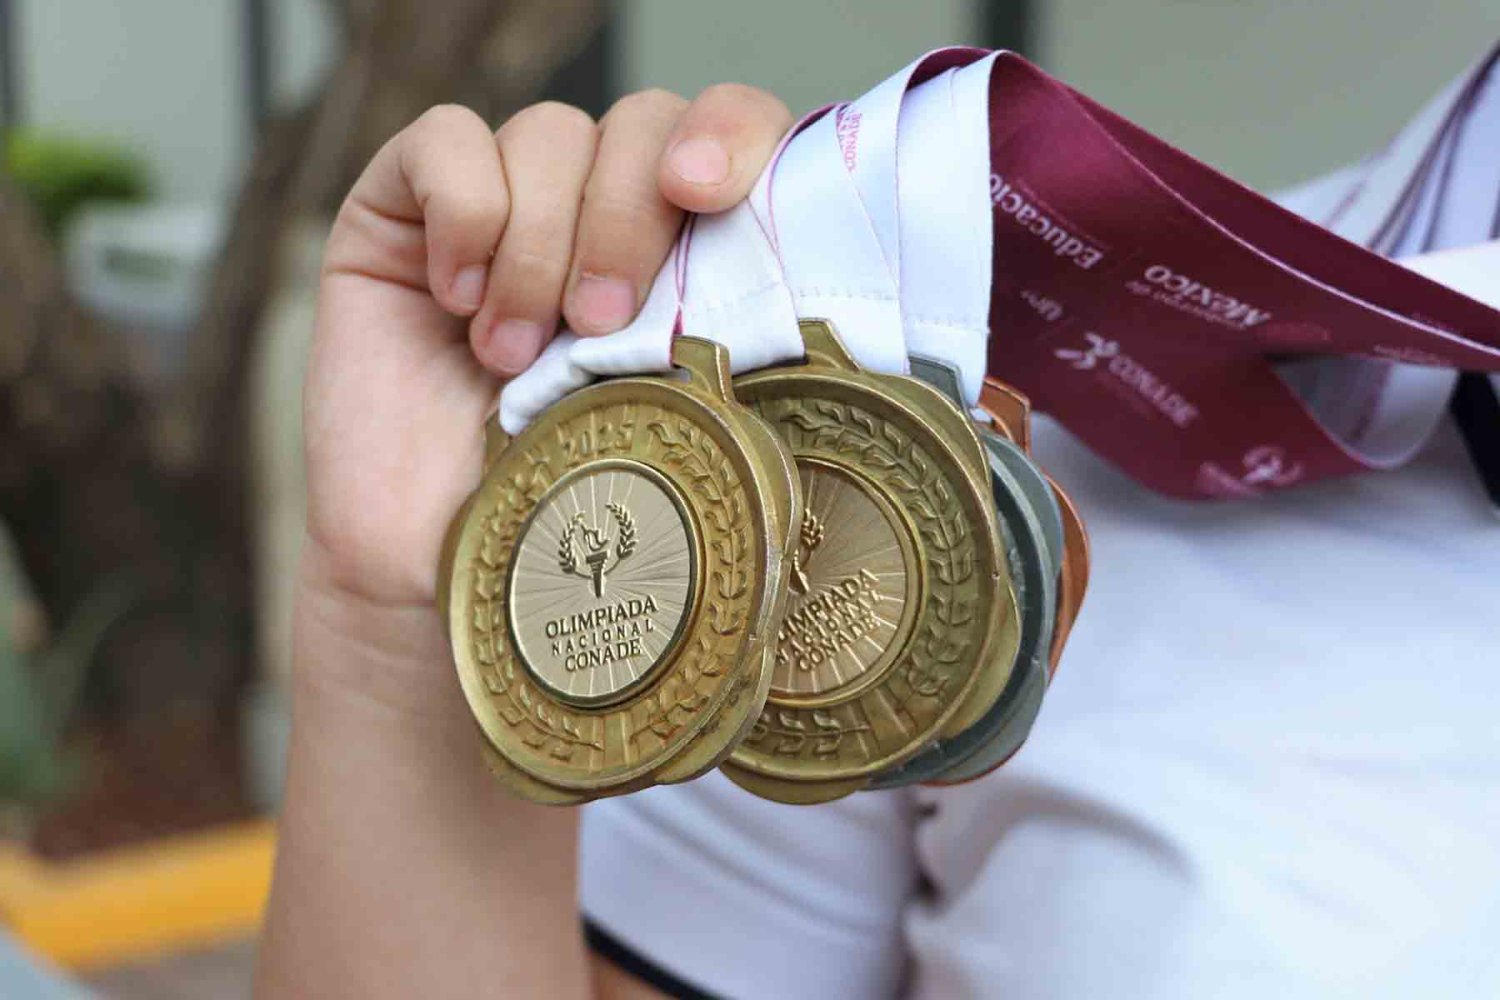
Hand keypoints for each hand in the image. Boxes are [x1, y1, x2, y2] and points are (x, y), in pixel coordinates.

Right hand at [302, 86, 791, 642]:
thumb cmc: (564, 506)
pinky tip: (455, 299)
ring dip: (539, 243)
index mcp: (687, 248)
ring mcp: (505, 199)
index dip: (731, 134)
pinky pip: (445, 141)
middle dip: (627, 215)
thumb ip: (732, 329)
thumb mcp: (681, 419)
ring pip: (550, 130)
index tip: (705, 194)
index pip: (736, 128)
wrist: (436, 567)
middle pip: (643, 122)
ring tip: (512, 354)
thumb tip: (808, 271)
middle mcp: (600, 207)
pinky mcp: (405, 206)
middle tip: (599, 324)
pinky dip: (462, 213)